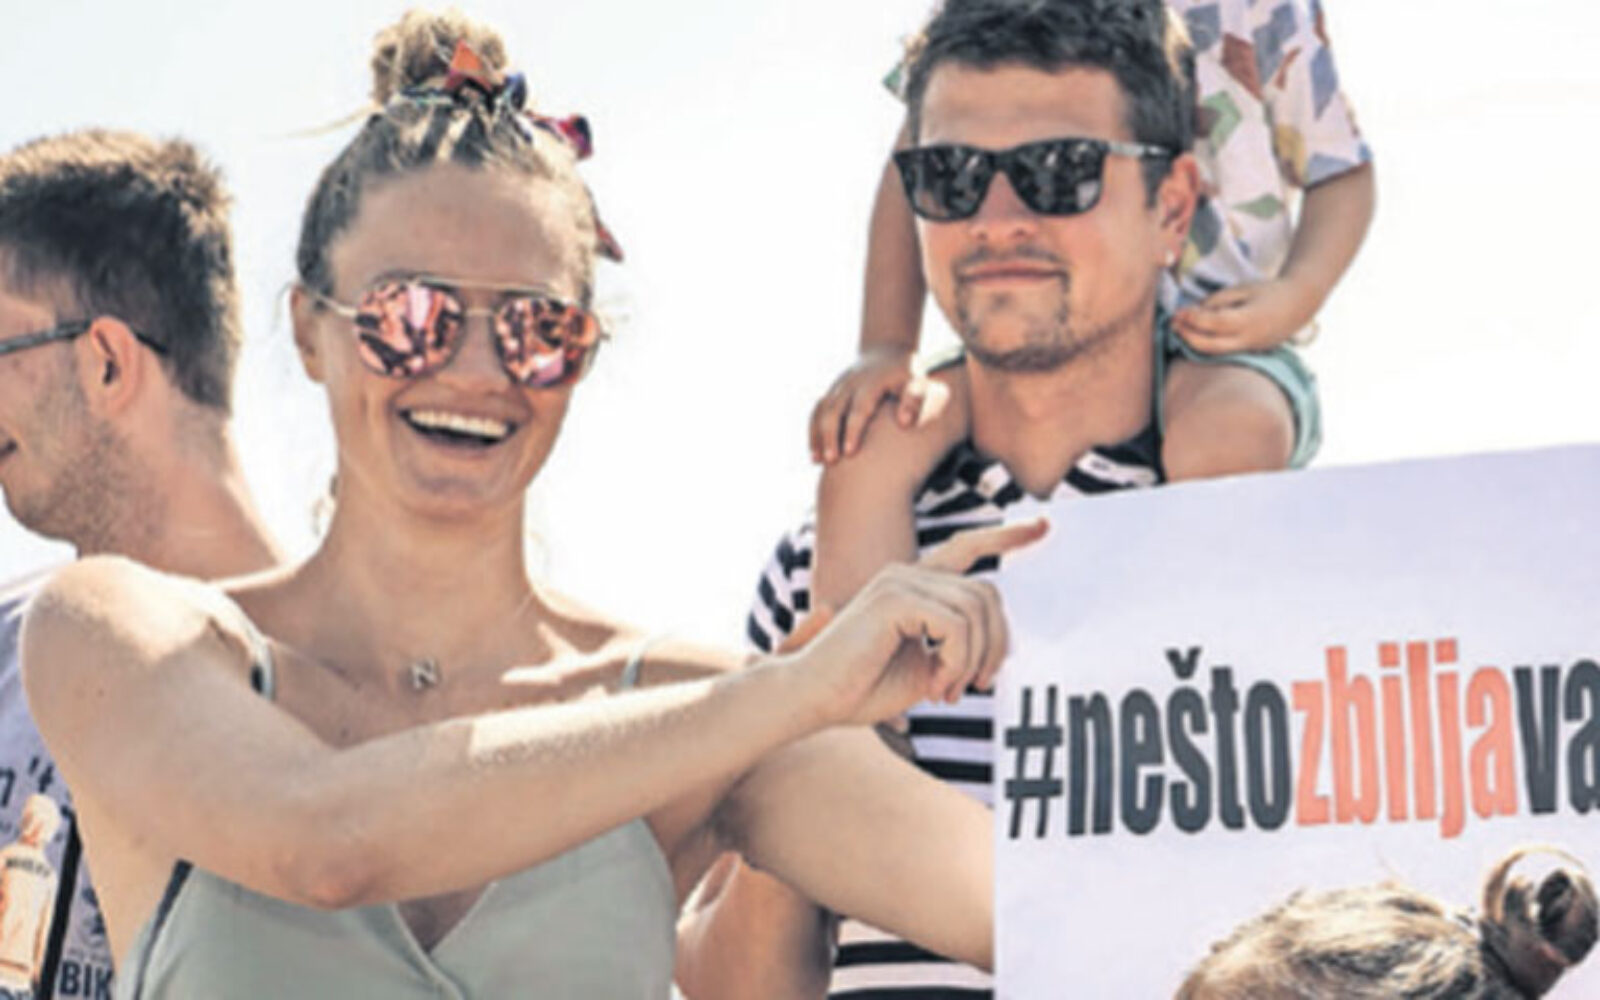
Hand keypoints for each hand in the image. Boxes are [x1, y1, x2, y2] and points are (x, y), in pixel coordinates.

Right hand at [786, 519, 1047, 727]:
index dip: (1006, 537)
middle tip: (976, 686)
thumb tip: (994, 647)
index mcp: (913, 584)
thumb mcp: (923, 667)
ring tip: (949, 691)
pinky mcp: (894, 599)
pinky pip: (956, 625)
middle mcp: (907, 573)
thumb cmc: (860, 688)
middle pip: (987, 593)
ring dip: (972, 661)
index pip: (967, 549)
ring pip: (976, 610)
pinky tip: (936, 685)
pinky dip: (957, 661)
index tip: (1042, 527)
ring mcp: (899, 581)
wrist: (813, 697)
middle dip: (996, 645)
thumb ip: (956, 647)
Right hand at [810, 348, 933, 463]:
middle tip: (831, 462)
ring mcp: (837, 387)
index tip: (849, 453)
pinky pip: (817, 411)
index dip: (852, 430)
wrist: (886, 351)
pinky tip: (815, 453)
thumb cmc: (905, 373)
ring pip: (820, 411)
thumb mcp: (917, 381)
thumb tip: (904, 423)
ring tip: (816, 461)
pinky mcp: (831, 392)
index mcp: (870, 383)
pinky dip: (813, 431)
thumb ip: (914, 400)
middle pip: (833, 411)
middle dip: (829, 436)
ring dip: (817, 435)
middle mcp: (849, 384)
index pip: (857, 409)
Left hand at [1171, 277, 1317, 353]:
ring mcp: (1250, 349)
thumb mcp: (1243, 288)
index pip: (1214, 323)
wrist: (1299, 304)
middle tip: (1173, 324)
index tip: (1178, 312)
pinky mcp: (1250, 352)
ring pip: (1215, 353)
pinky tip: (1195, 335)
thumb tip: (1195, 312)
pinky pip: (1224, 352)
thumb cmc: (1268, 291)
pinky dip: (1207, 345)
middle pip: (1210, 346)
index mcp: (1249, 320)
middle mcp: (1249, 339)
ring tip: (1180, 329)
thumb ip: (1218, 300)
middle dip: (1187, 336)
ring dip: (1194, 343)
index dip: (1193, 319)